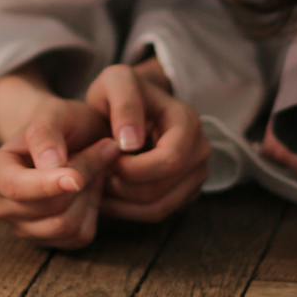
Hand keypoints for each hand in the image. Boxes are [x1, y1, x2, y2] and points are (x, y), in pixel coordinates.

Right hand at [0, 95, 120, 248]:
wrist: (75, 138)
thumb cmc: (61, 124)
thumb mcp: (54, 115)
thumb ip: (47, 135)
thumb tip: (51, 165)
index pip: (16, 189)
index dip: (47, 186)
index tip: (77, 179)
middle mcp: (2, 206)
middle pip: (48, 208)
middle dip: (81, 179)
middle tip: (105, 148)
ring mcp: (24, 228)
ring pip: (66, 226)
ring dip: (90, 195)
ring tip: (96, 167)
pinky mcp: (49, 241)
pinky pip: (79, 236)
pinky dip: (93, 211)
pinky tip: (91, 188)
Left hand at [86, 61, 211, 223]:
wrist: (128, 104)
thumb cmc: (120, 92)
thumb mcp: (115, 82)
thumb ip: (124, 104)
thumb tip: (131, 143)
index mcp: (188, 122)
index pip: (170, 161)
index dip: (133, 168)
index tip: (105, 159)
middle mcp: (199, 150)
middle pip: (162, 189)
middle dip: (124, 186)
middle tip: (97, 172)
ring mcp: (195, 175)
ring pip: (159, 208)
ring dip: (122, 201)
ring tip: (99, 182)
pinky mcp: (182, 193)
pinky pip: (156, 213)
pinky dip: (128, 209)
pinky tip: (108, 192)